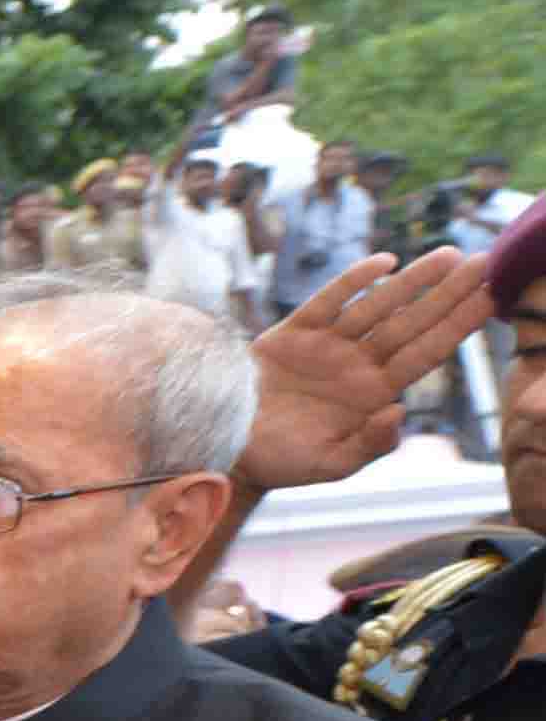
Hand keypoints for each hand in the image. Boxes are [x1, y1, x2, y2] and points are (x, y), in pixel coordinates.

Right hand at [244, 247, 485, 491]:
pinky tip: (384, 262)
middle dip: (449, 293)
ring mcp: (328, 346)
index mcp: (374, 393)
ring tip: (448, 255)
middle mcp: (358, 364)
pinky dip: (354, 281)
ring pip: (379, 305)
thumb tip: (398, 411)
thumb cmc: (282, 463)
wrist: (228, 450)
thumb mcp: (330, 465)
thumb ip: (369, 445)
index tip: (492, 298)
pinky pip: (329, 301)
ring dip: (413, 280)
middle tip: (483, 263)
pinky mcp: (293, 333)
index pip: (427, 353)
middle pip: (413, 322)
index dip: (459, 325)